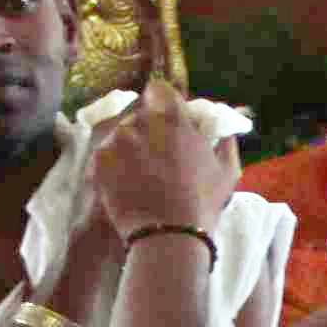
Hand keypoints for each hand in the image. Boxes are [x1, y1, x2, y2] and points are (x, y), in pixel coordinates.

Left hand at [90, 99, 240, 245]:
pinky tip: (127, 182)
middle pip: (139, 114)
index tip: (166, 119)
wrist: (168, 236)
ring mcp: (116, 140)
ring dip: (129, 146)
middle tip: (156, 153)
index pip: (159, 90)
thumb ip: (224, 139)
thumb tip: (222, 125)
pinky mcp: (99, 160)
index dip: (162, 103)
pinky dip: (114, 164)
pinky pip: (106, 153)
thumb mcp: (227, 170)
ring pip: (121, 133)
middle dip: (147, 128)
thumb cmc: (203, 204)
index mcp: (172, 117)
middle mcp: (140, 121)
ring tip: (140, 173)